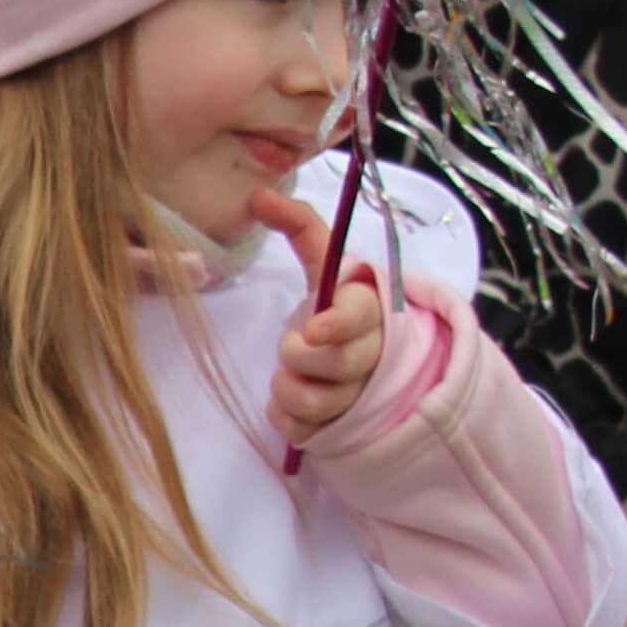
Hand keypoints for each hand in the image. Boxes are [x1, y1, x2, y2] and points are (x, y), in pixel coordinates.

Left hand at [253, 187, 386, 441]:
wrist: (361, 357)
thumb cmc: (335, 304)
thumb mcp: (325, 263)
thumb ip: (300, 226)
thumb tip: (257, 195)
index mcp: (367, 308)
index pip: (359, 316)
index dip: (337, 325)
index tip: (313, 329)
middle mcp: (369, 353)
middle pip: (337, 364)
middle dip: (300, 358)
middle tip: (291, 346)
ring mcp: (355, 394)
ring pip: (316, 402)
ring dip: (289, 389)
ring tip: (288, 374)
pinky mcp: (336, 426)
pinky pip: (302, 431)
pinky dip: (285, 417)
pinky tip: (286, 401)